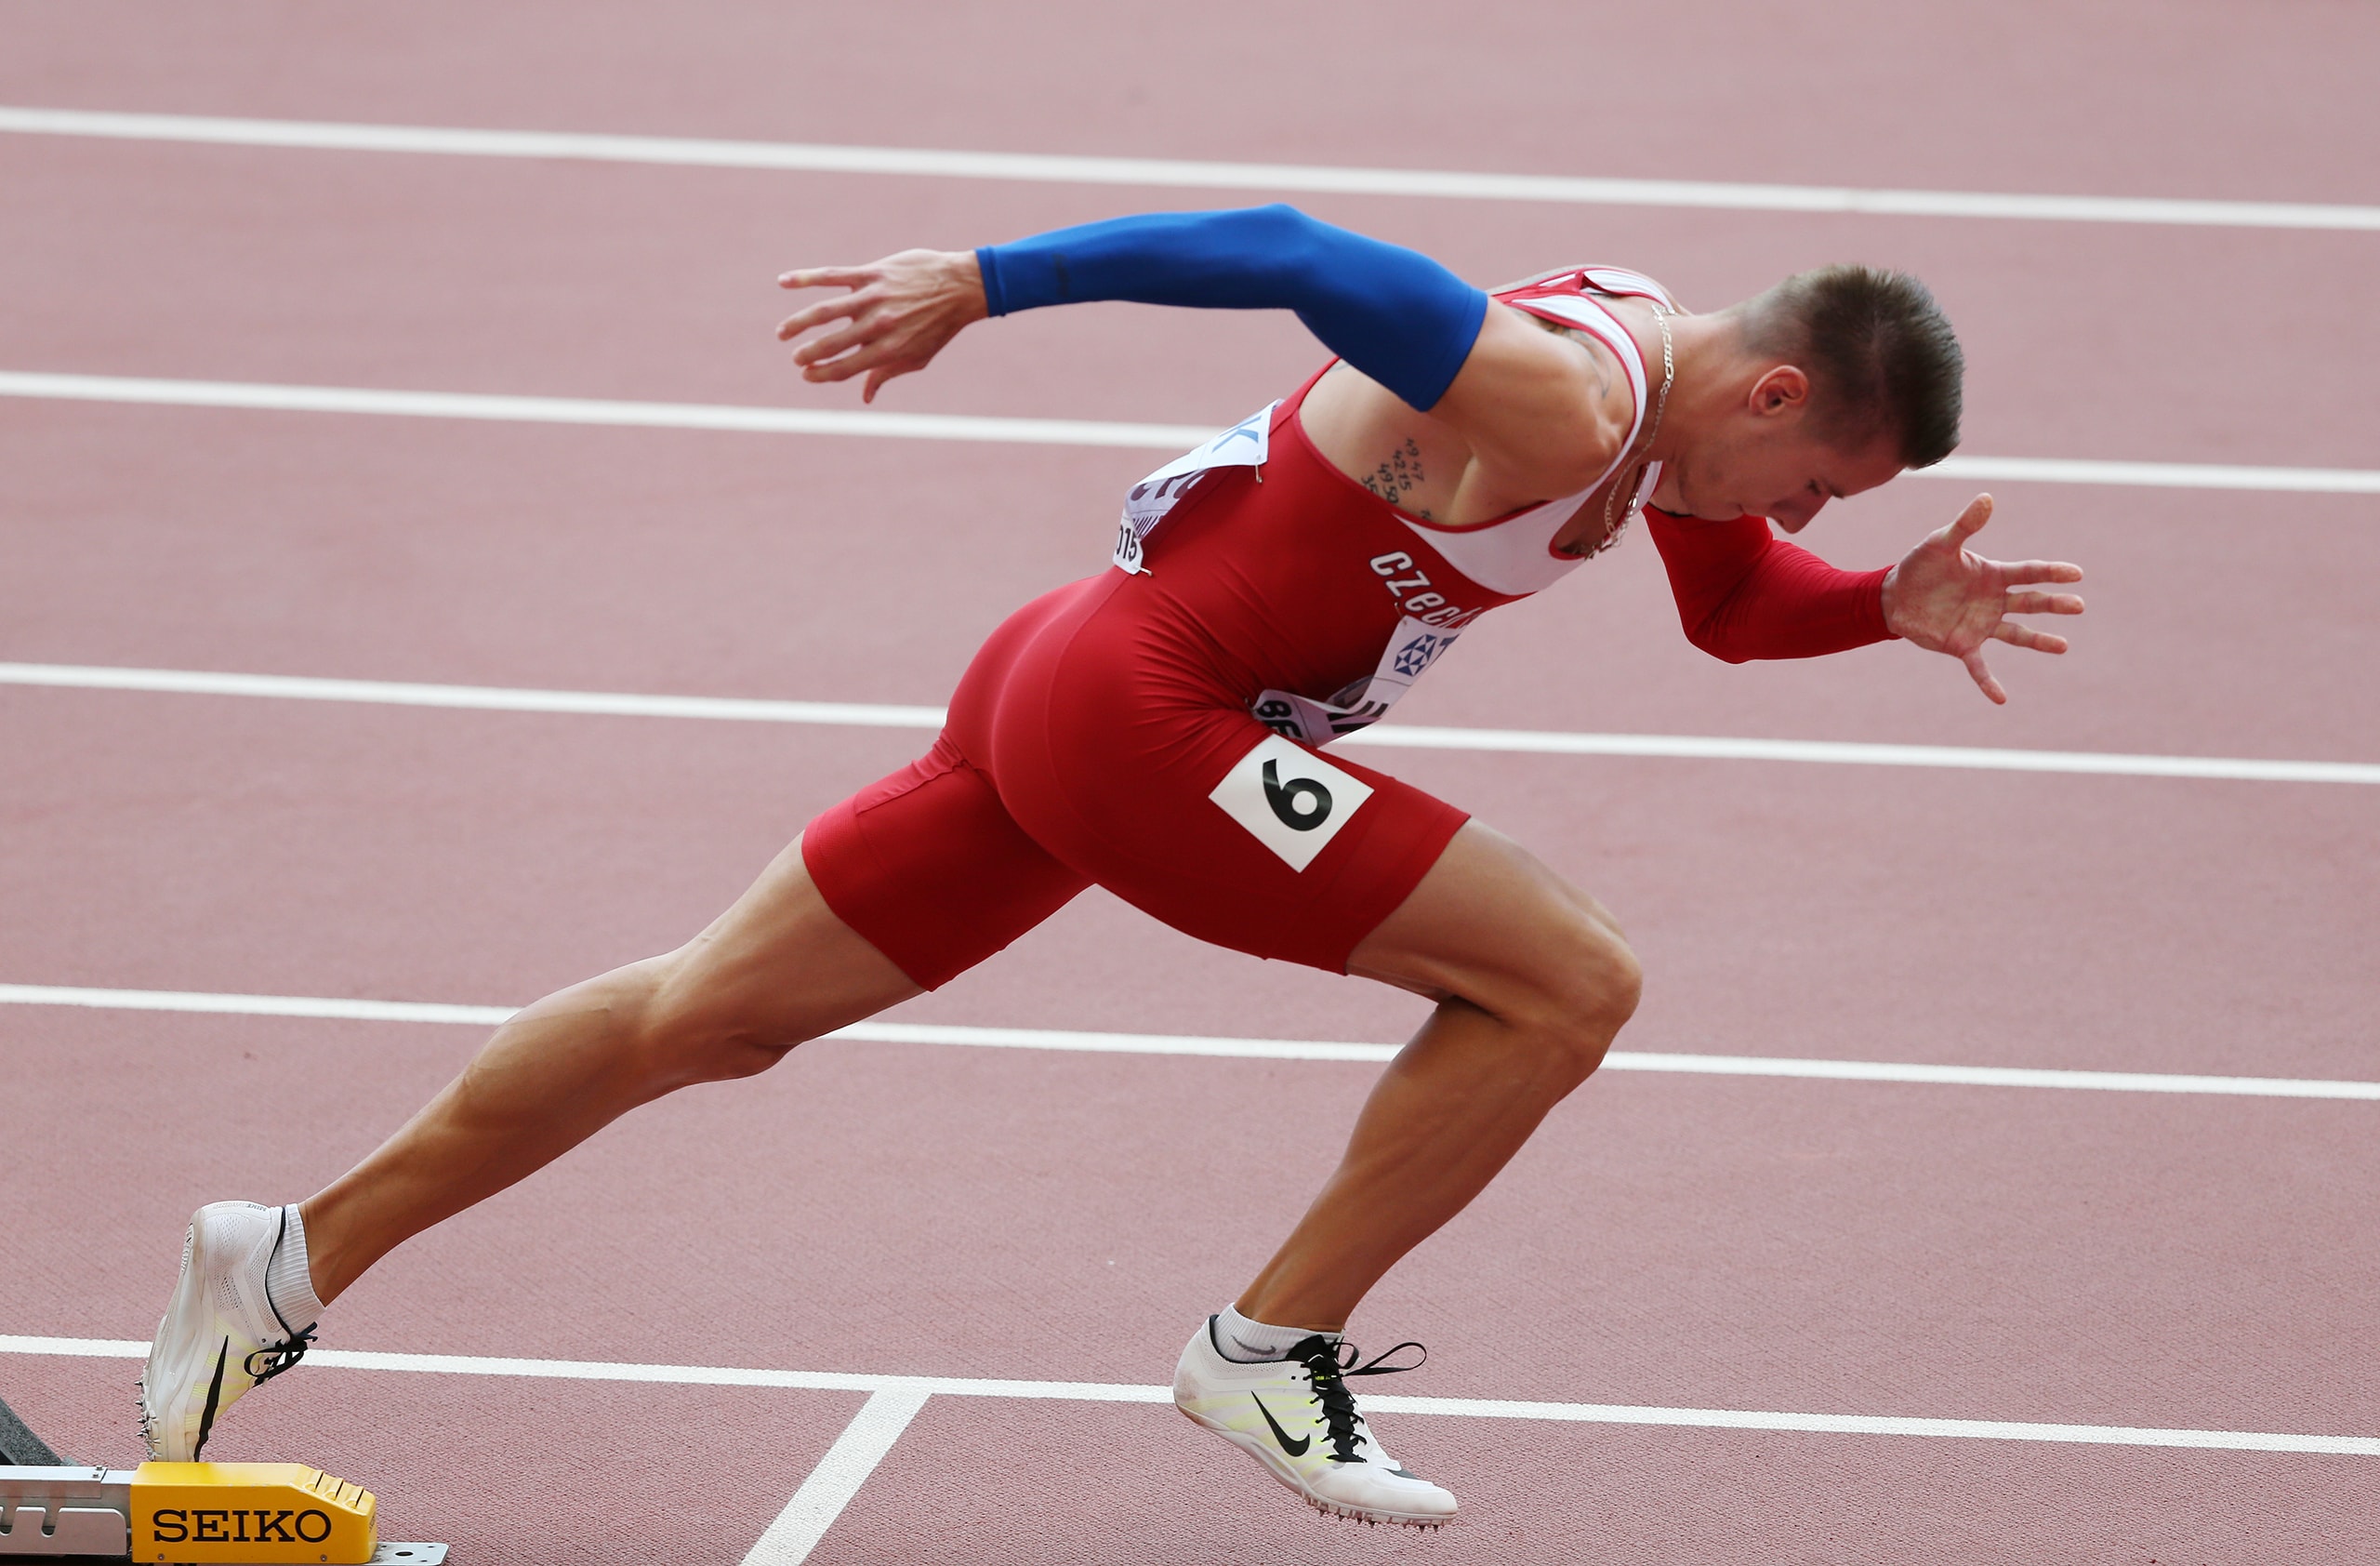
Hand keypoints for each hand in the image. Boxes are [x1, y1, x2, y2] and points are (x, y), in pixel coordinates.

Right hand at [774, 248, 987, 401]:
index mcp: (889, 349)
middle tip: (795, 358)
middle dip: (808, 353)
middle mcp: (878, 325)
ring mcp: (873, 297)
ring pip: (825, 311)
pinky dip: (805, 278)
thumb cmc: (939, 326)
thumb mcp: (918, 357)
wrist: (961, 286)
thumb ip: (887, 374)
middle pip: (832, 343)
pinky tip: (783, 282)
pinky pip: (832, 276)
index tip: (807, 374)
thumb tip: (865, 396)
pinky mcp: (872, 273)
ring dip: (799, 323)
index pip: (846, 367)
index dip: (822, 374)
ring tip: (782, 333)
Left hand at [1881, 494, 2083, 704]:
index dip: (2051, 572)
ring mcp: (1982, 624)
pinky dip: (1989, 683)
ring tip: (2063, 647)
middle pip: (2031, 602)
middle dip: (2054, 604)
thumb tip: (1987, 498)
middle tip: (2078, 606)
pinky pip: (1979, 667)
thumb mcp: (1940, 542)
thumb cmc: (1921, 565)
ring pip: (2017, 634)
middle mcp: (1994, 601)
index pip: (2028, 572)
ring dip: (2039, 640)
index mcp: (1993, 575)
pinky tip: (2001, 698)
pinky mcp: (1963, 645)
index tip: (2077, 573)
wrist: (1894, 595)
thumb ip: (1964, 525)